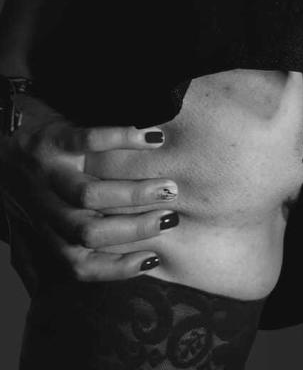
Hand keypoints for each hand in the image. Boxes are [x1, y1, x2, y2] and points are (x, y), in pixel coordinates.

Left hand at [0, 94, 178, 280]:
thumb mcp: (40, 210)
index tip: (154, 258)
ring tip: (168, 187)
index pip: (78, 263)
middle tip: (171, 217)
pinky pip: (87, 141)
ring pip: (89, 195)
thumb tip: (115, 250)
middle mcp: (43, 206)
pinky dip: (123, 139)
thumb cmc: (28, 174)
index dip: (117, 268)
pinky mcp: (50, 138)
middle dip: (136, 229)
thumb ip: (68, 231)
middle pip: (89, 232)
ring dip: (135, 194)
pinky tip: (153, 138)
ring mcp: (46, 173)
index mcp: (44, 228)